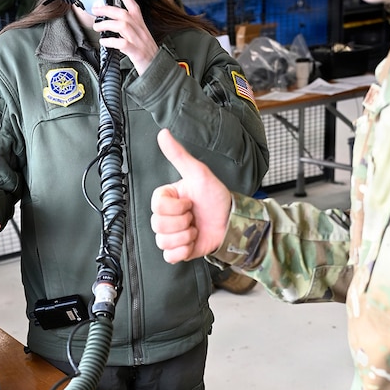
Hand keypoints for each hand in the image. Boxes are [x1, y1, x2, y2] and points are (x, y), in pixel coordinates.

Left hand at [91, 0, 158, 74]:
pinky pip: (123, 44)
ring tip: (97, 27)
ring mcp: (139, 41)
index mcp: (141, 26)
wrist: (158, 69)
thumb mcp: (141, 38)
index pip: (134, 7)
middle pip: (124, 14)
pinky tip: (104, 41)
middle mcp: (140, 31)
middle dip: (108, 10)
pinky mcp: (137, 52)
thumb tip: (114, 24)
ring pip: (123, 26)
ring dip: (107, 24)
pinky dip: (111, 41)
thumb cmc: (148, 55)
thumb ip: (129, 30)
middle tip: (96, 9)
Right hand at [151, 129, 232, 262]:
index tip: (190, 202)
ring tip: (196, 228)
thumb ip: (178, 154)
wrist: (232, 221)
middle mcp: (165, 216)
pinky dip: (183, 251)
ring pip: (163, 241)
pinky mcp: (178, 250)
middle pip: (158, 225)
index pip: (157, 206)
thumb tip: (163, 133)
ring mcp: (171, 234)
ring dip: (186, 236)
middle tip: (195, 216)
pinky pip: (169, 256)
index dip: (176, 207)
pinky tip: (194, 241)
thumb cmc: (216, 196)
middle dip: (183, 222)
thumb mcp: (198, 173)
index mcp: (166, 198)